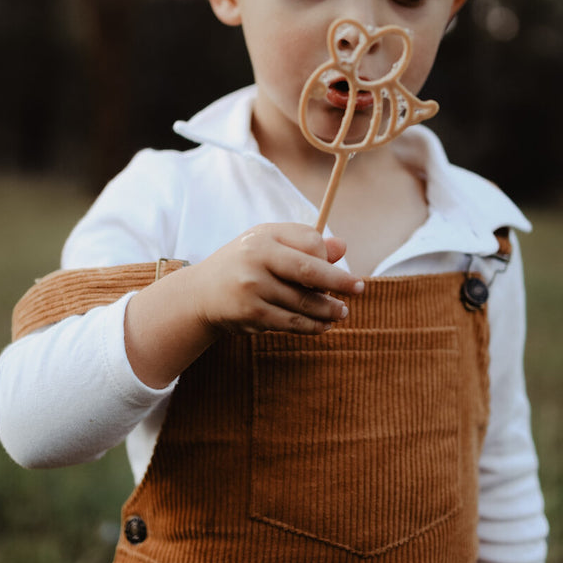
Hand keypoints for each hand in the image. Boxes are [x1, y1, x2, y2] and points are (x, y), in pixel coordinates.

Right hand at [186, 222, 363, 335]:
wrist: (202, 293)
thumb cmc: (245, 264)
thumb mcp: (270, 245)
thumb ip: (305, 244)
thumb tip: (343, 247)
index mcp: (264, 236)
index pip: (309, 243)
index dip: (327, 258)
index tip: (338, 270)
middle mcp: (256, 259)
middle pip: (309, 272)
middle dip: (340, 283)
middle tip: (360, 289)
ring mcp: (252, 288)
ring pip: (303, 303)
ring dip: (328, 310)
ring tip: (341, 313)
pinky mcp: (251, 314)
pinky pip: (291, 322)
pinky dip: (311, 326)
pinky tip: (323, 326)